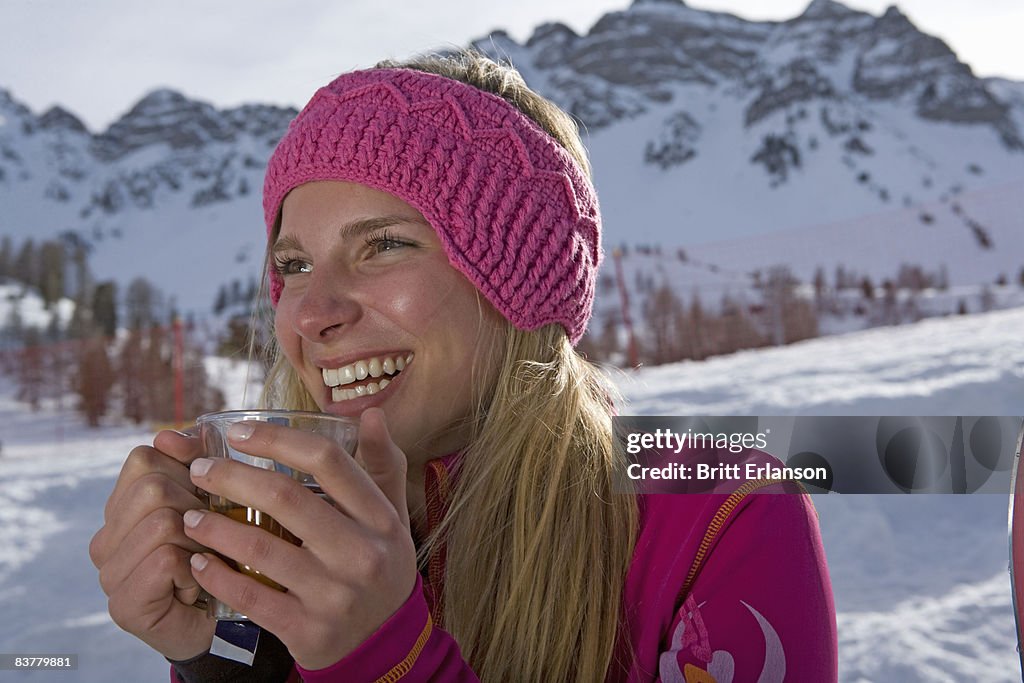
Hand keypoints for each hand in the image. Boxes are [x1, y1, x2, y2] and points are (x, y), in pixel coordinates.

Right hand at [89, 430, 215, 659]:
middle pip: (152, 488)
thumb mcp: (213, 499)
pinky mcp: (124, 604)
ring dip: (200, 540)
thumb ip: (196, 462)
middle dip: (196, 507)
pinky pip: (166, 559)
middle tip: (207, 537)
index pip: (144, 457)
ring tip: (203, 560)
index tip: (204, 494)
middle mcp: (105, 539)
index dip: (185, 467)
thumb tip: (172, 435)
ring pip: (162, 522)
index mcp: (121, 508)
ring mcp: (109, 574)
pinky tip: (198, 584)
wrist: (226, 621)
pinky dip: (195, 568)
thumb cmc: (220, 554)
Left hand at [182, 407, 416, 669]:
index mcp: (380, 517)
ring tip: (189, 515)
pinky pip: (251, 597)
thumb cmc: (380, 563)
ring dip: (215, 527)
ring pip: (262, 548)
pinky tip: (197, 561)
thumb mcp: (392, 515)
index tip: (238, 431)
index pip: (327, 460)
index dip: (277, 439)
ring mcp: (335, 595)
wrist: (384, 641)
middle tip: (199, 469)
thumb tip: (372, 414)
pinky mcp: (308, 630)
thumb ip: (382, 465)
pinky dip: (217, 576)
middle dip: (232, 477)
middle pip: (286, 498)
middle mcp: (361, 554)